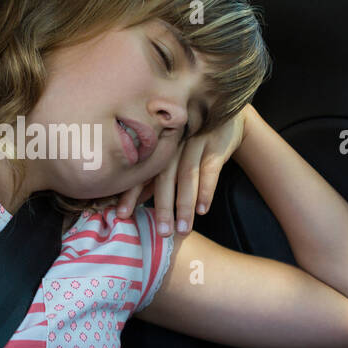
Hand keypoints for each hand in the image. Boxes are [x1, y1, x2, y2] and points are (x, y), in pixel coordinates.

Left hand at [114, 106, 249, 235]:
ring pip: (188, 175)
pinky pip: (211, 169)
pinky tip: (202, 210)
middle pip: (165, 176)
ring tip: (183, 229)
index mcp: (158, 145)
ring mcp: (195, 140)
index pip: (142, 171)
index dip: (131, 192)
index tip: (122, 215)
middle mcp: (173, 142)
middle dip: (162, 206)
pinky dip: (207, 190)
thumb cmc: (190, 140)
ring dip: (185, 204)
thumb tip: (131, 203)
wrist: (225, 113)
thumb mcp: (170, 154)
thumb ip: (152, 176)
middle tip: (161, 233)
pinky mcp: (216, 143)